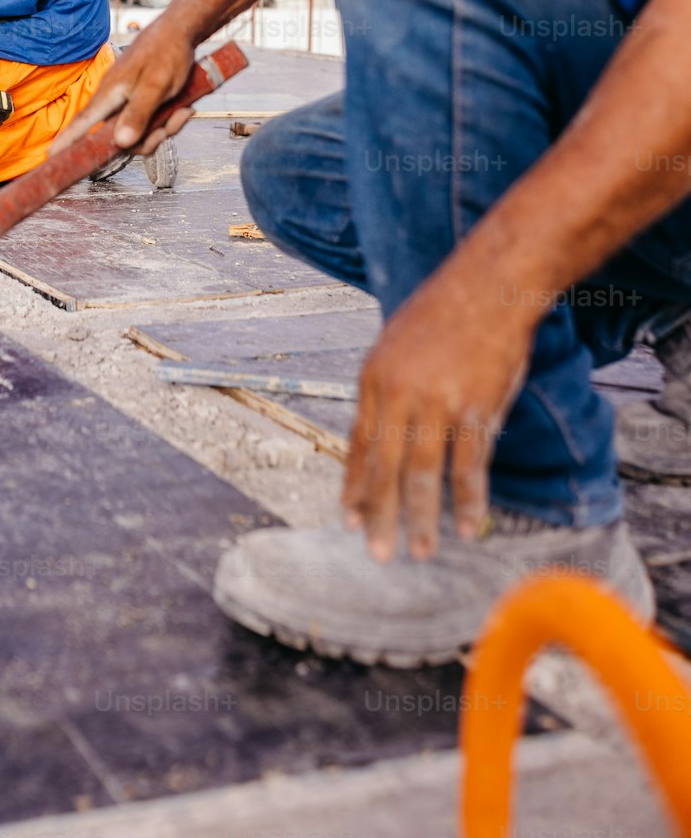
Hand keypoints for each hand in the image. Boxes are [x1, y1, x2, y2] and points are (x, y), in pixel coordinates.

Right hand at [52, 13, 197, 156]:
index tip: (51, 157)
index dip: (67, 141)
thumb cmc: (166, 53)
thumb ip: (138, 113)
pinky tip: (183, 108)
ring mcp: (127, 101)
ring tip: (181, 111)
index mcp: (110, 93)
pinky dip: (167, 121)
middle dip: (146, 139)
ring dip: (162, 129)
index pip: (83, 122)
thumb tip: (120, 143)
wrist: (180, 32)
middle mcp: (114, 100)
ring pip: (139, 133)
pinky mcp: (140, 102)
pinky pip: (150, 124)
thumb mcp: (156, 85)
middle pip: (119, 138)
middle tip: (167, 127)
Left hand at [341, 259, 535, 561]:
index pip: (359, 443)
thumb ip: (386, 388)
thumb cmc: (445, 311)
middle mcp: (399, 393)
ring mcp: (438, 402)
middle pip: (385, 467)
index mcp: (374, 377)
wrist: (490, 284)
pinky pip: (468, 466)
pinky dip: (467, 500)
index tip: (349, 517)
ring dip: (421, 519)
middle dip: (379, 515)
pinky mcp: (477, 409)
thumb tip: (378, 433)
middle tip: (377, 553)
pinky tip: (466, 526)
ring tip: (420, 552)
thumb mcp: (396, 343)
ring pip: (423, 474)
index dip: (355, 484)